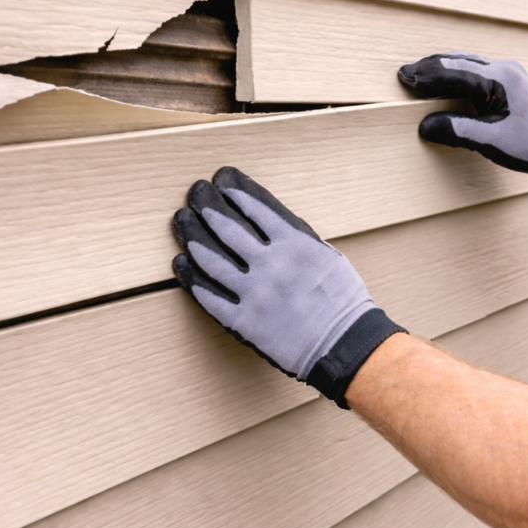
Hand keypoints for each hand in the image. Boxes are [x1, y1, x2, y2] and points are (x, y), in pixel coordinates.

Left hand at [172, 167, 403, 406]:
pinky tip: (181, 264)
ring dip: (193, 237)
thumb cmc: (343, 302)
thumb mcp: (328, 257)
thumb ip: (298, 239)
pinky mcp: (244, 322)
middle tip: (195, 193)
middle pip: (228, 229)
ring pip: (212, 260)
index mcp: (295, 245)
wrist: (345, 345)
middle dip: (208, 206)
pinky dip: (192, 280)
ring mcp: (255, 294)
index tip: (221, 181)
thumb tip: (270, 220)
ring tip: (182, 221)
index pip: (256, 209)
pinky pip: (210, 298)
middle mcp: (271, 265)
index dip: (235, 192)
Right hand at [398, 52, 527, 191]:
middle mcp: (504, 70)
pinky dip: (456, 73)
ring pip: (466, 64)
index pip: (454, 72)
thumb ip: (457, 130)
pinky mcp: (510, 83)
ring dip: (442, 68)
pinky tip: (445, 80)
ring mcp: (508, 74)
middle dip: (430, 67)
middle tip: (405, 74)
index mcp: (500, 79)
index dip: (427, 76)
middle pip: (458, 62)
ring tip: (419, 75)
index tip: (404, 78)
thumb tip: (426, 125)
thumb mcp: (493, 142)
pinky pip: (476, 71)